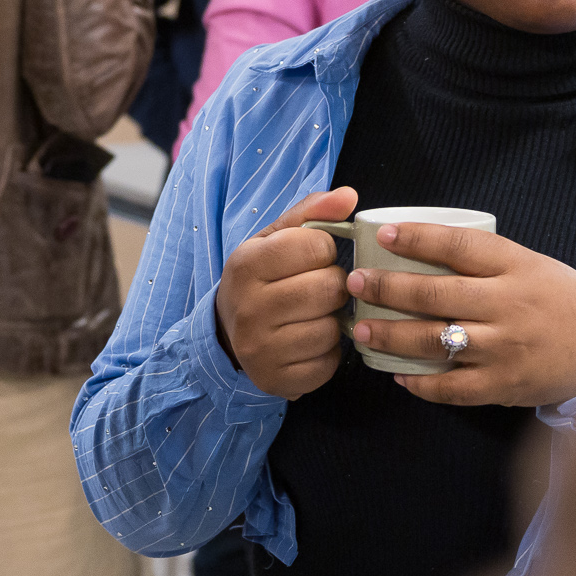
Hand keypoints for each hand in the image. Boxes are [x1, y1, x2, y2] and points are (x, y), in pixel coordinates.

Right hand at [215, 187, 355, 398]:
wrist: (226, 335)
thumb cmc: (260, 280)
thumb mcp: (274, 240)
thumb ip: (312, 213)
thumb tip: (349, 196)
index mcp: (246, 264)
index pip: (319, 246)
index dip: (325, 251)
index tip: (311, 259)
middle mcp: (249, 307)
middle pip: (329, 288)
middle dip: (334, 286)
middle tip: (318, 288)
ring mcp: (260, 348)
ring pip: (331, 328)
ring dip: (332, 321)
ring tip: (313, 315)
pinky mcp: (277, 380)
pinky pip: (328, 364)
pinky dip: (328, 353)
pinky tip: (310, 342)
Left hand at [348, 221, 575, 408]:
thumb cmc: (562, 300)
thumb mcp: (532, 265)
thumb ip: (486, 260)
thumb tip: (423, 248)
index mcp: (516, 266)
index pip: (459, 246)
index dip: (418, 239)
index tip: (384, 236)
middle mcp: (507, 305)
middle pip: (435, 294)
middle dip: (386, 289)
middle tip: (355, 284)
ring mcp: (503, 348)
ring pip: (433, 341)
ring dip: (390, 336)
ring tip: (361, 331)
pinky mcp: (503, 385)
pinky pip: (451, 387)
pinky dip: (420, 383)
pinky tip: (398, 375)